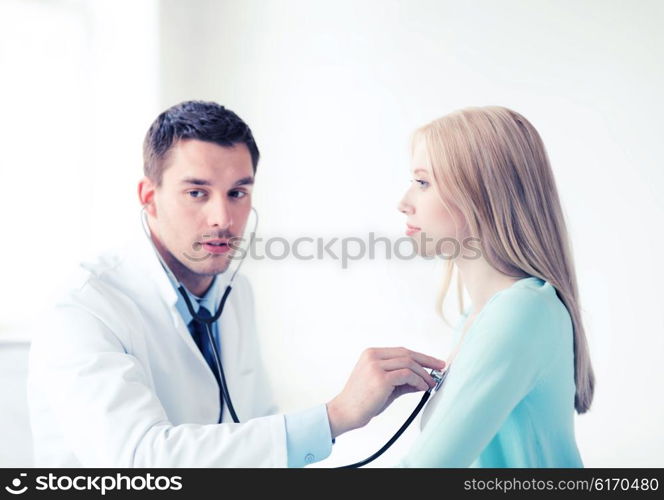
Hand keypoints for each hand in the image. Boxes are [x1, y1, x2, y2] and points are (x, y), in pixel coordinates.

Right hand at [326, 347, 445, 437]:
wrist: (346, 412)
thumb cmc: (363, 400)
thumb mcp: (384, 386)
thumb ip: (402, 380)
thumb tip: (423, 380)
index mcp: (371, 353)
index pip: (402, 351)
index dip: (420, 356)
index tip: (434, 363)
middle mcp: (373, 356)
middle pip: (407, 353)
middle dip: (427, 361)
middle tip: (440, 368)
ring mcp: (376, 366)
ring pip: (409, 363)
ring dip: (423, 374)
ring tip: (430, 384)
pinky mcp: (381, 378)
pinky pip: (407, 375)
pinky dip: (418, 380)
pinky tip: (422, 388)